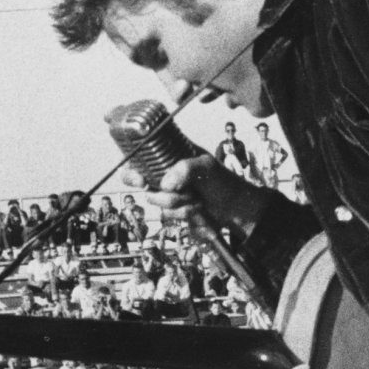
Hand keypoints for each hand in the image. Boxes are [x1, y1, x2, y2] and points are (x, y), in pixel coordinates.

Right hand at [126, 152, 267, 233]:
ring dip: (177, 203)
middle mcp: (164, 173)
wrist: (236, 210)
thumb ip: (185, 169)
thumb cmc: (224, 182)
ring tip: (196, 198)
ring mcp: (167, 193)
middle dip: (149, 188)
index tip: (140, 179)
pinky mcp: (173, 211)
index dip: (131, 164)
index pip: (141, 153)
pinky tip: (197, 208)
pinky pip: (166, 215)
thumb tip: (165, 185)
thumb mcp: (207, 166)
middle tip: (158, 189)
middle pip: (136, 180)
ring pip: (155, 200)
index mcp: (169, 155)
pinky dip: (183, 214)